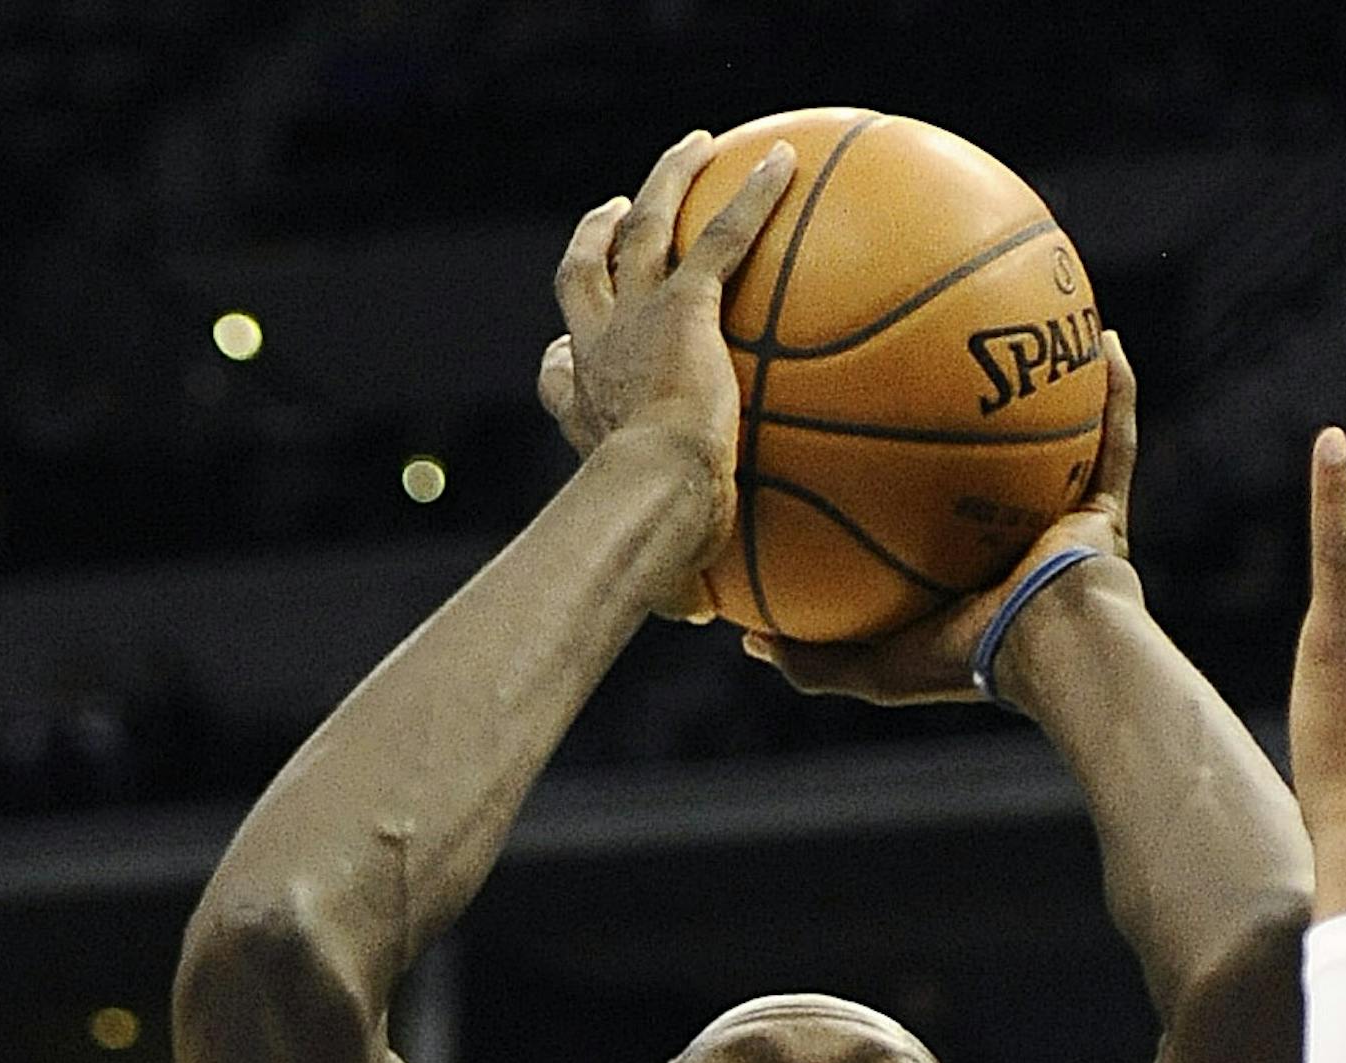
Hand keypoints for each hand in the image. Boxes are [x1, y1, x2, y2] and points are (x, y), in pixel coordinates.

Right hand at [536, 129, 794, 600]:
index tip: (568, 353)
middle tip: (614, 213)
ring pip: (640, 228)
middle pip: (581, 273)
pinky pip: (721, 236)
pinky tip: (786, 161)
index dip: (561, 358)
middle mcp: (598, 355)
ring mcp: (636, 321)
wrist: (655, 501)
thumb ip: (677, 588)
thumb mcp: (661, 572)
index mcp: (585, 417)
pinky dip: (751, 195)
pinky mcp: (684, 308)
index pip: (559, 375)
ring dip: (665, 183)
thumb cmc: (650, 551)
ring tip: (692, 150)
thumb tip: (696, 628)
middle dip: (596, 237)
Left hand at [737, 330, 1142, 705]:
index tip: (858, 403)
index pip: (923, 501)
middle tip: (942, 336)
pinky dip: (1119, 392)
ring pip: (1058, 434)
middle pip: (986, 451)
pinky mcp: (1106, 510)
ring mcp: (1061, 521)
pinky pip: (1115, 437)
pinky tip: (1109, 340)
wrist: (1050, 659)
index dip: (896, 454)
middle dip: (973, 396)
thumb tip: (745, 638)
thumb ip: (812, 656)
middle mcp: (1011, 536)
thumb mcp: (872, 665)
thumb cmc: (964, 659)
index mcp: (958, 567)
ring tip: (1036, 315)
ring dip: (1050, 378)